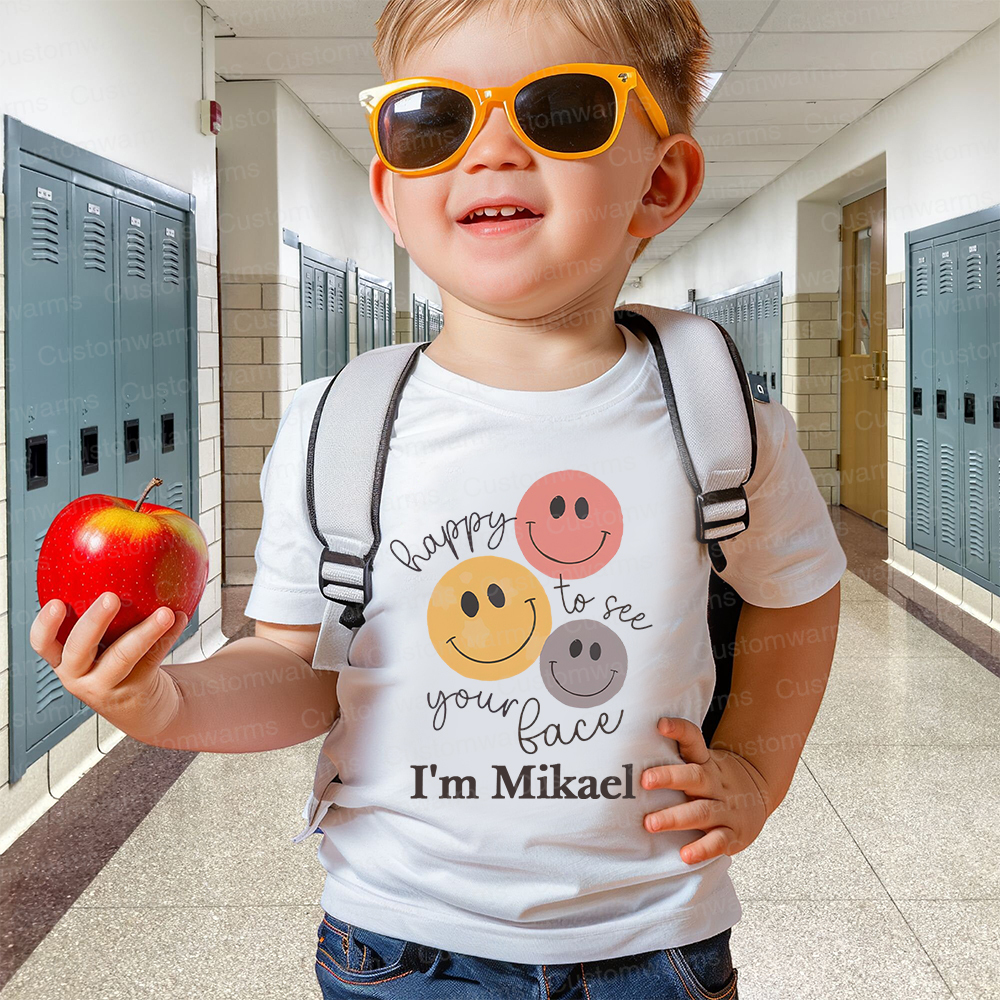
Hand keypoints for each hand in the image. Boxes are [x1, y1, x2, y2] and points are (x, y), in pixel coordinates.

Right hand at [30, 592, 188, 744]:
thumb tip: (118, 557)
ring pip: (123, 656)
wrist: (143, 707)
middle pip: (79, 649)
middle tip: (111, 598)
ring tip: (165, 612)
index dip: (45, 625)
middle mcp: (79, 676)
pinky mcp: (134, 691)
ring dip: (146, 631)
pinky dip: (168, 636)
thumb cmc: (119, 663)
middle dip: (93, 622)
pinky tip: (180, 618)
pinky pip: (152, 658)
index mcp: (65, 659)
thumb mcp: (101, 645)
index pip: (43, 643)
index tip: (56, 602)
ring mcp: (106, 686)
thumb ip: (103, 615)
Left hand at [641, 716, 770, 863]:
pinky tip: (685, 855)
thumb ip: (674, 756)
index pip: (693, 740)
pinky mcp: (732, 833)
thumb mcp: (701, 762)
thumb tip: (628, 750)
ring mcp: (726, 808)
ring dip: (675, 818)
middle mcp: (715, 783)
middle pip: (694, 776)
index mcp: (705, 762)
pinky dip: (702, 849)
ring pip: (701, 811)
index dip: (679, 730)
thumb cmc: (715, 779)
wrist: (758, 794)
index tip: (661, 724)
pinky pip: (718, 842)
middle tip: (644, 781)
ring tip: (650, 823)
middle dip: (669, 777)